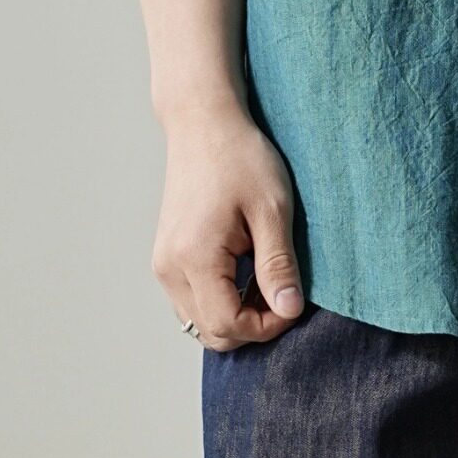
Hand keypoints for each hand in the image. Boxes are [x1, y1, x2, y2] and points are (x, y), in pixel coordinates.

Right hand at [153, 105, 305, 348]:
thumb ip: (279, 265)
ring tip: (265, 282)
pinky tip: (245, 277)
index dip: (267, 327)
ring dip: (236, 316)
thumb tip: (290, 311)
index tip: (294, 302)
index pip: (228, 324)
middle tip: (283, 293)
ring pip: (200, 323)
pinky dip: (220, 302)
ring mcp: (163, 265)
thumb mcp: (272, 210)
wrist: (203, 125)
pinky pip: (192, 303)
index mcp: (195, 257)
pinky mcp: (166, 259)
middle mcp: (169, 268)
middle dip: (253, 326)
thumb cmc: (240, 158)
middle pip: (211, 333)